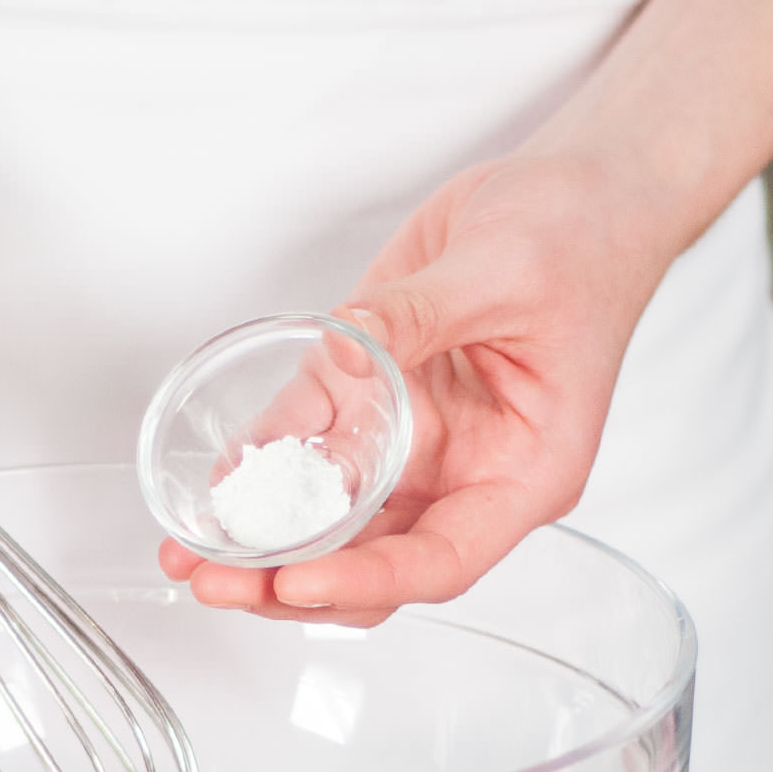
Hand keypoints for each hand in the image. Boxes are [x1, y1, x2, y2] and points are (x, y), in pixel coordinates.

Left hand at [159, 156, 671, 624]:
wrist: (577, 188)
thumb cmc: (584, 239)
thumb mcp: (506, 271)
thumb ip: (420, 315)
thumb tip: (349, 345)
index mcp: (523, 472)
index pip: (440, 559)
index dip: (367, 582)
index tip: (299, 579)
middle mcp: (463, 473)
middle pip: (371, 561)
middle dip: (289, 583)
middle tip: (217, 581)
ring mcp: (413, 442)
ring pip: (330, 524)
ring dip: (259, 543)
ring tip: (188, 553)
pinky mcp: (370, 396)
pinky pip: (305, 447)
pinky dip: (257, 473)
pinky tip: (212, 486)